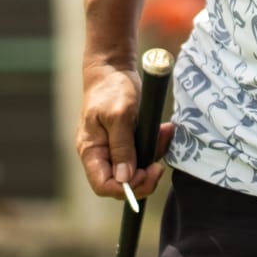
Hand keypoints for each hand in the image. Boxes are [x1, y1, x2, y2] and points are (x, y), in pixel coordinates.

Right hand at [75, 61, 168, 200]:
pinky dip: (156, 145)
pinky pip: (143, 153)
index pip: (103, 185)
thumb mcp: (119, 115)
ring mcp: (114, 148)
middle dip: (144, 178)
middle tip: (159, 166)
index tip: (146, 174)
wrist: (114, 68)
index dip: (126, 188)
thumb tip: (124, 178)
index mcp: (91, 151)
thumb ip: (122, 147)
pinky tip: (165, 131)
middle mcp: (101, 154)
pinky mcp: (128, 141)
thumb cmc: (112, 88)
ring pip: (136, 170)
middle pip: (121, 183)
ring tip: (165, 135)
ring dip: (154, 157)